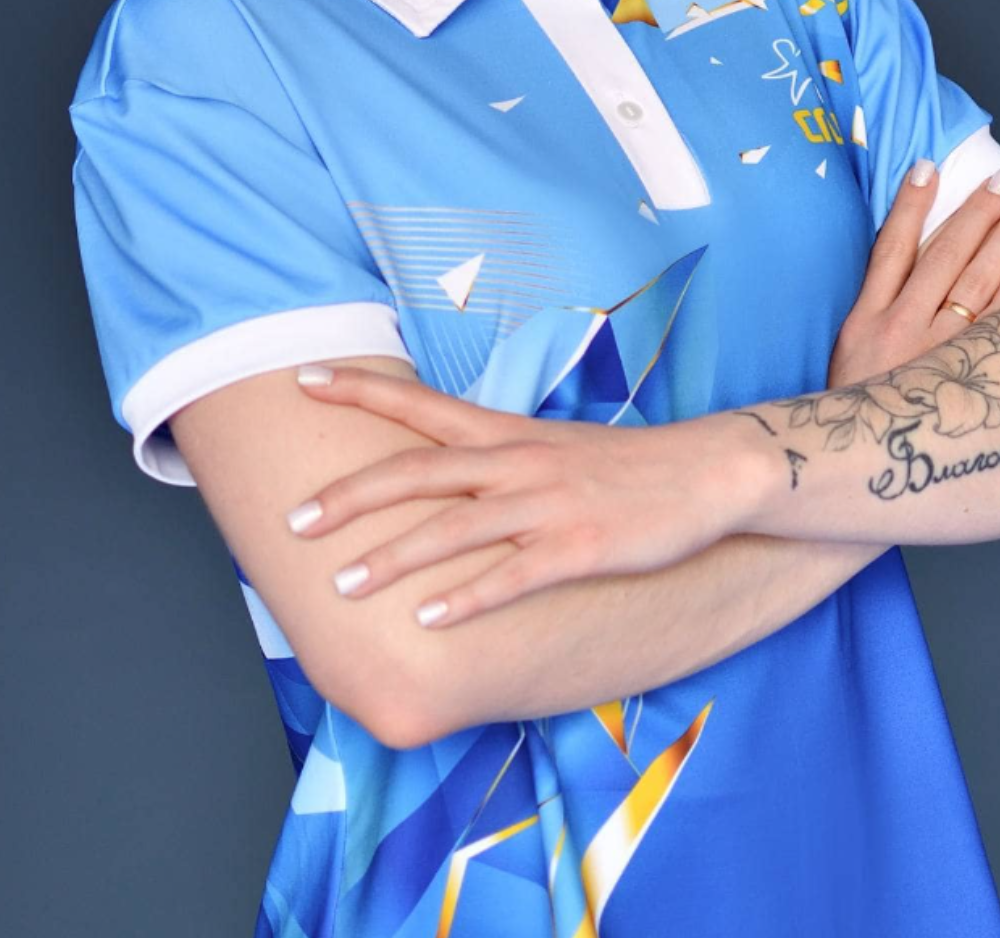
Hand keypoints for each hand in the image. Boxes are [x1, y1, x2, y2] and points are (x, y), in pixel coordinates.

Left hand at [287, 372, 755, 624]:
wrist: (706, 473)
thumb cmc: (622, 469)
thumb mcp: (548, 449)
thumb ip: (492, 459)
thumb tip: (435, 474)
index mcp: (506, 433)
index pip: (419, 404)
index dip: (360, 391)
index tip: (303, 378)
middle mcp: (516, 462)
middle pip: (418, 471)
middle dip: (350, 496)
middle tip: (293, 519)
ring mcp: (547, 505)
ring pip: (454, 528)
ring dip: (393, 558)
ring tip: (341, 584)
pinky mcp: (579, 548)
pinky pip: (512, 576)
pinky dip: (467, 598)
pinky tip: (429, 620)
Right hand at [826, 162, 999, 388]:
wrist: (862, 470)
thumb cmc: (857, 408)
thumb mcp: (849, 352)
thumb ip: (876, 312)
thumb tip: (906, 263)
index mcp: (865, 318)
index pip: (891, 246)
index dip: (910, 204)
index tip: (929, 166)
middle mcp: (898, 330)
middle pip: (942, 256)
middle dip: (975, 213)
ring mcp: (932, 356)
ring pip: (972, 286)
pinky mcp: (959, 382)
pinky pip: (993, 333)